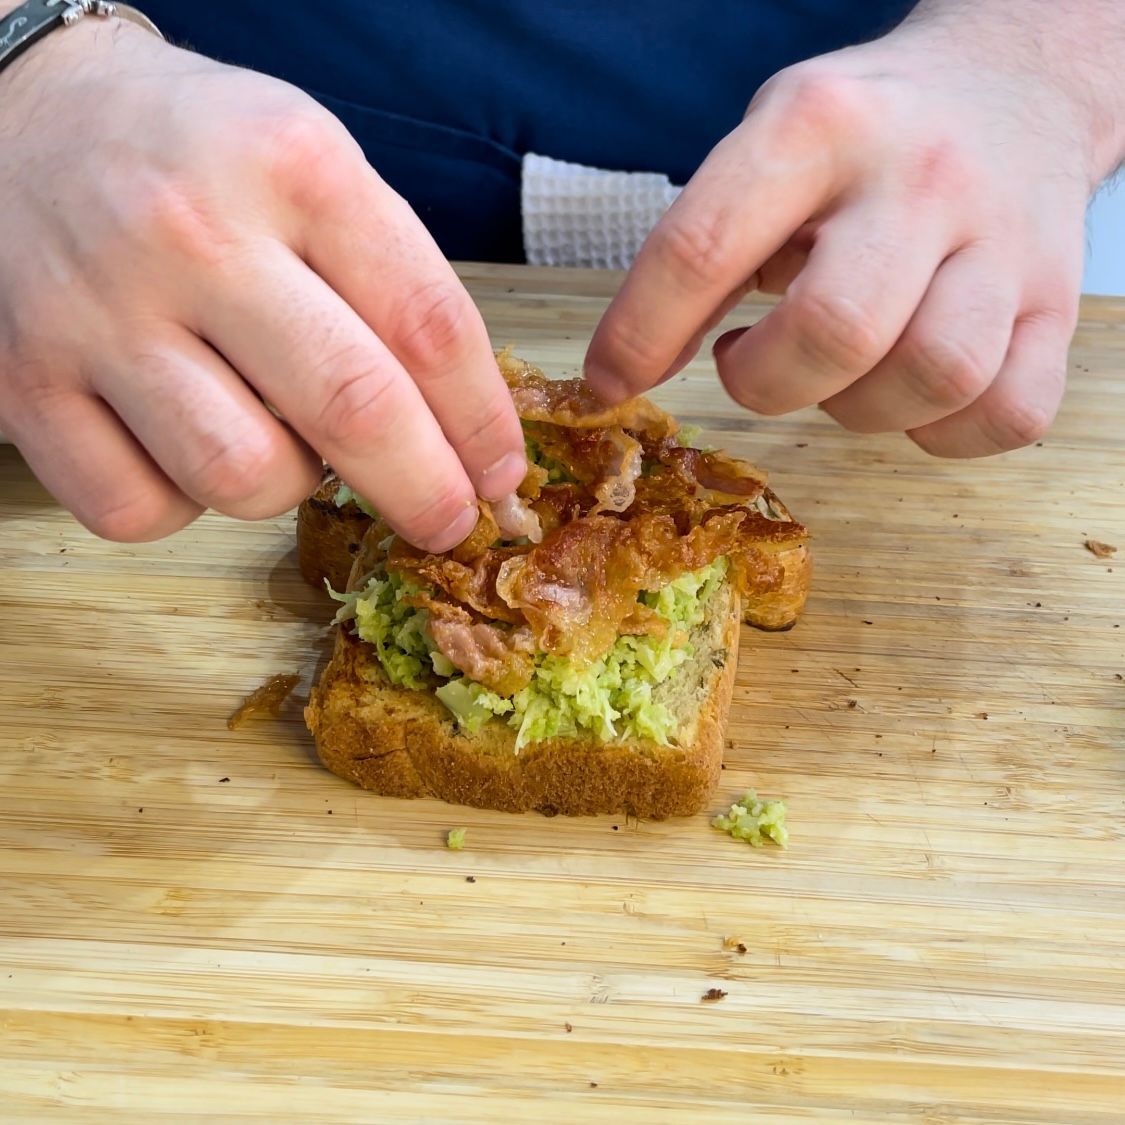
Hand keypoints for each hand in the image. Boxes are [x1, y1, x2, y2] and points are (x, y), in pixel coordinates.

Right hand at [0, 19, 524, 547]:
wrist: (16, 115)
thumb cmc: (196, 157)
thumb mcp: (310, 165)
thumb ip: (390, 280)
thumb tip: (461, 429)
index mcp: (292, 166)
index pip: (427, 325)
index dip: (481, 422)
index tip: (500, 472)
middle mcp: (192, 236)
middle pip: (351, 409)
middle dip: (426, 491)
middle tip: (450, 521)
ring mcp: (96, 316)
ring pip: (244, 476)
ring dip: (290, 487)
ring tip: (282, 439)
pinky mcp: (22, 386)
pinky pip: (140, 509)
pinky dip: (184, 506)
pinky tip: (186, 448)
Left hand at [586, 16, 1108, 456]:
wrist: (1016, 88)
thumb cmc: (864, 137)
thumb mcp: (768, 150)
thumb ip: (702, 252)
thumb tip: (629, 372)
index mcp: (819, 126)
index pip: (705, 244)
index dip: (640, 334)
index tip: (610, 383)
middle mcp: (921, 178)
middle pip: (837, 330)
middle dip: (766, 382)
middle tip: (748, 365)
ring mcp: (1006, 242)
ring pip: (932, 377)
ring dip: (859, 409)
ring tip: (840, 369)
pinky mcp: (1060, 303)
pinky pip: (1005, 415)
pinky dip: (943, 433)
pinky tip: (909, 392)